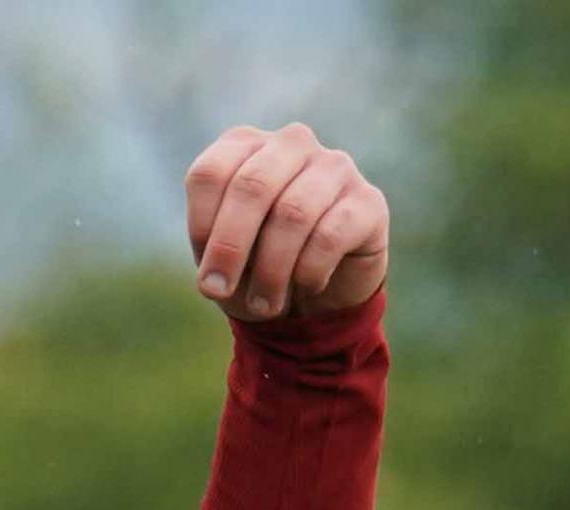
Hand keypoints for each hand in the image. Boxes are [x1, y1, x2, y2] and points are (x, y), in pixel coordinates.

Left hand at [185, 124, 388, 322]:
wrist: (317, 294)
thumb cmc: (258, 266)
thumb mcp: (223, 260)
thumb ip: (212, 253)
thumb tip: (215, 279)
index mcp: (247, 147)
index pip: (211, 173)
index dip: (202, 229)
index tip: (206, 274)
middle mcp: (292, 145)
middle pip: (252, 185)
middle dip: (230, 248)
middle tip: (219, 292)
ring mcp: (334, 167)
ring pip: (293, 212)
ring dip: (271, 271)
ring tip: (264, 305)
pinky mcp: (368, 200)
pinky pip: (331, 235)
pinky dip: (309, 272)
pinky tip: (308, 286)